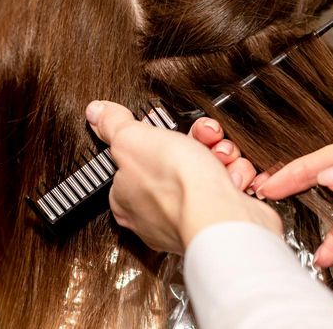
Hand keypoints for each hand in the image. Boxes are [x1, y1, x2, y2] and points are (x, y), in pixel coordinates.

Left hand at [85, 101, 280, 253]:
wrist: (223, 219)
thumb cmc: (178, 187)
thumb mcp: (133, 140)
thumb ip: (113, 125)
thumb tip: (96, 112)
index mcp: (126, 197)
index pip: (134, 160)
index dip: (154, 139)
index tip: (165, 130)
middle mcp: (156, 213)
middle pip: (176, 162)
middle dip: (196, 143)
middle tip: (202, 140)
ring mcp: (190, 217)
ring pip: (207, 172)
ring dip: (220, 156)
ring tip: (221, 158)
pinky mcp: (219, 220)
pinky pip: (228, 188)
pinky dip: (236, 177)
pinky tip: (232, 178)